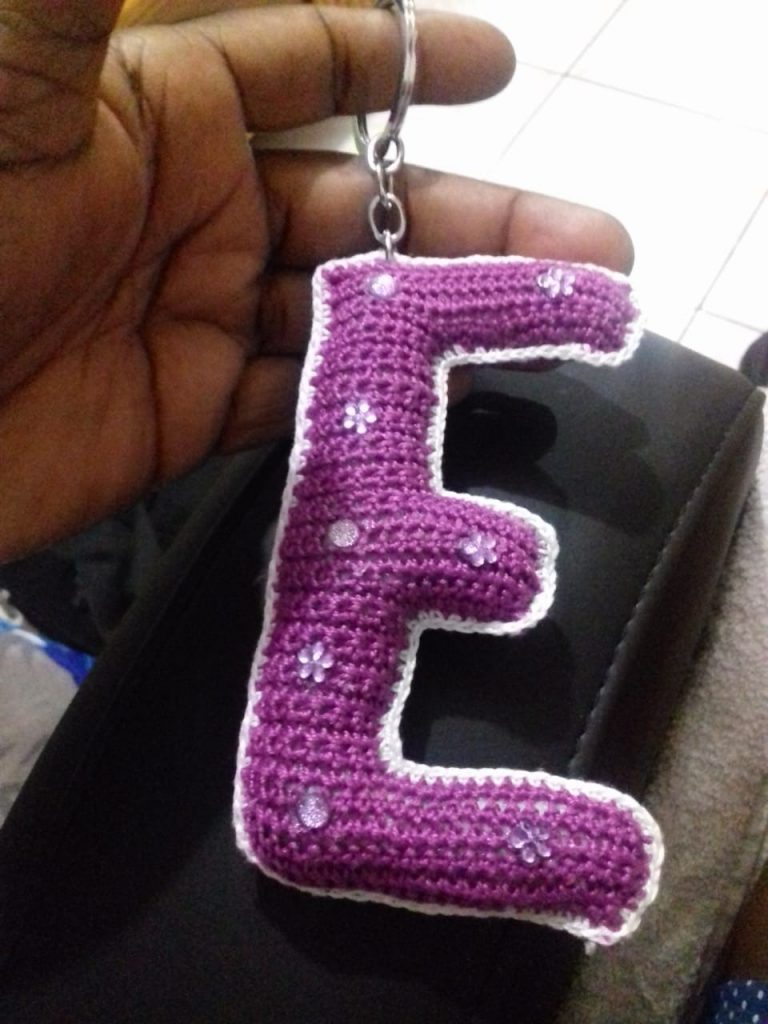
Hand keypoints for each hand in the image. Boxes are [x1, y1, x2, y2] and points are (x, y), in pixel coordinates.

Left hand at [0, 1, 631, 560]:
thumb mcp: (12, 64)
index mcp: (161, 106)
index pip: (309, 63)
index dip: (406, 60)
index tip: (498, 69)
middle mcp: (192, 209)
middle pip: (366, 205)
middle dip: (478, 219)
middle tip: (589, 244)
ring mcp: (196, 317)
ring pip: (352, 309)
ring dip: (453, 315)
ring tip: (559, 319)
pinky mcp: (186, 412)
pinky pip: (304, 398)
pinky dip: (373, 395)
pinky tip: (446, 393)